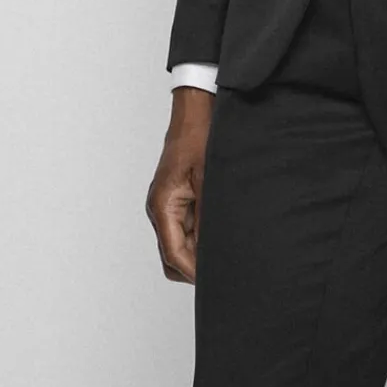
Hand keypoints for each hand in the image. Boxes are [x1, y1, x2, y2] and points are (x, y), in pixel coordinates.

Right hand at [145, 87, 213, 283]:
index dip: (194, 271)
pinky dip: (199, 237)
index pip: (174, 253)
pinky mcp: (177, 196)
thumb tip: (212, 249)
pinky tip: (220, 232)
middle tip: (224, 269)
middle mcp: (160, 207)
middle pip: (172, 256)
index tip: (216, 279)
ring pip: (178, 244)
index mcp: (163, 204)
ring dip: (198, 252)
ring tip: (226, 252)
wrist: (197, 107)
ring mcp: (167, 203)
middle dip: (194, 268)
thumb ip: (207, 216)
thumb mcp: (209, 177)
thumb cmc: (201, 134)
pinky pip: (185, 227)